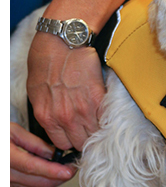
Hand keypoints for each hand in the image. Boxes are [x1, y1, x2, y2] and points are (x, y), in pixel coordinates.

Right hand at [10, 122, 76, 186]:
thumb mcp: (12, 131)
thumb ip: (34, 143)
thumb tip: (53, 152)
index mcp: (6, 158)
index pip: (34, 167)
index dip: (54, 170)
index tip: (68, 170)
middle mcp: (6, 174)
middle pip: (40, 183)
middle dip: (60, 177)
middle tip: (73, 166)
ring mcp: (8, 183)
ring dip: (55, 180)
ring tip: (66, 168)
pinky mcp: (10, 185)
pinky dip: (45, 181)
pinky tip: (53, 172)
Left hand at [27, 32, 105, 150]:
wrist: (61, 42)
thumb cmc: (46, 62)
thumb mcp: (37, 92)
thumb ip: (48, 111)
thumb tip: (58, 121)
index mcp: (47, 117)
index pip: (63, 144)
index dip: (71, 139)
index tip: (76, 134)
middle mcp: (65, 117)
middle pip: (81, 142)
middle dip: (85, 136)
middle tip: (89, 127)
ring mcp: (83, 109)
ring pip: (95, 133)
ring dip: (97, 128)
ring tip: (98, 120)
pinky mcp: (98, 98)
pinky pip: (105, 118)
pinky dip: (107, 118)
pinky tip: (105, 112)